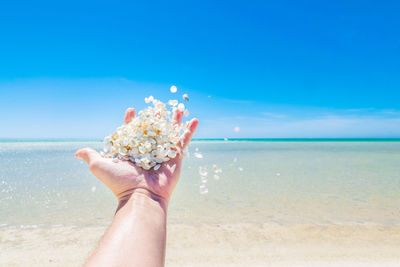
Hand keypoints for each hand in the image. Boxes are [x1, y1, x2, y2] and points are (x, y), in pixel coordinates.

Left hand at [75, 107, 198, 205]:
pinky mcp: (176, 156)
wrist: (141, 196)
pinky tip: (194, 119)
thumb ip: (91, 156)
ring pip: (170, 131)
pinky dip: (189, 130)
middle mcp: (148, 150)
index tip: (131, 110)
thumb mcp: (101, 166)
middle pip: (153, 129)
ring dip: (174, 120)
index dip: (131, 120)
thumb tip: (76, 152)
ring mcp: (163, 153)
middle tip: (157, 106)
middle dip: (155, 117)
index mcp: (132, 150)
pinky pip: (183, 140)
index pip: (132, 131)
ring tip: (178, 108)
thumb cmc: (120, 182)